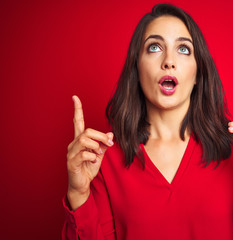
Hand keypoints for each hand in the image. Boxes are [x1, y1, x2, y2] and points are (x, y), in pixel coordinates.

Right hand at [66, 95, 113, 209]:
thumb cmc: (89, 168)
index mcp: (80, 140)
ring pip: (85, 140)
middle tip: (109, 144)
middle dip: (101, 136)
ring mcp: (71, 153)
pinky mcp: (71, 162)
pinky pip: (84, 154)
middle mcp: (73, 144)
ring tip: (98, 154)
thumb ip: (104, 144)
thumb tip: (111, 134)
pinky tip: (93, 161)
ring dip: (96, 146)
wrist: (82, 185)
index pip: (77, 121)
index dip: (77, 110)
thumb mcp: (100, 154)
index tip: (74, 97)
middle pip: (87, 131)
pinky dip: (93, 157)